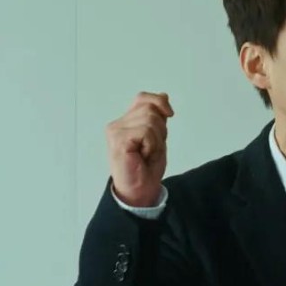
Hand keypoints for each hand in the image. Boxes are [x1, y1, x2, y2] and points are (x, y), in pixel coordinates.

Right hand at [106, 92, 173, 206]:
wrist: (140, 190)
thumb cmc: (146, 167)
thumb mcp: (157, 137)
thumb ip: (158, 117)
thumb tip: (163, 95)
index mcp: (125, 122)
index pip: (142, 98)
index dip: (159, 102)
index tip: (170, 114)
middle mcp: (117, 125)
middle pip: (150, 109)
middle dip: (160, 130)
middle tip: (152, 148)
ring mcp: (116, 132)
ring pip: (150, 120)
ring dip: (156, 140)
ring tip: (147, 153)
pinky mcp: (119, 140)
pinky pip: (146, 132)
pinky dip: (152, 145)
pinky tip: (143, 156)